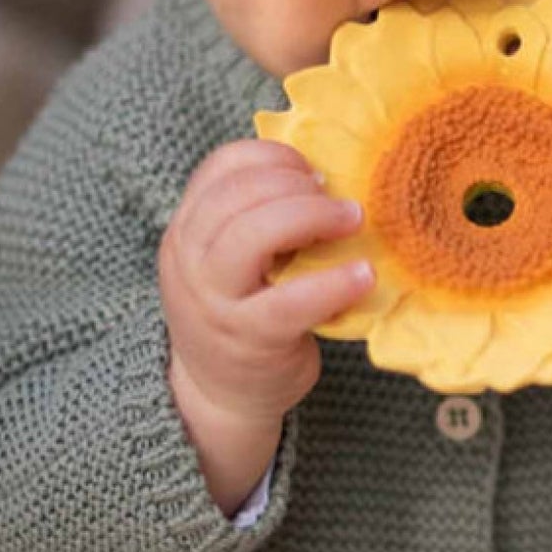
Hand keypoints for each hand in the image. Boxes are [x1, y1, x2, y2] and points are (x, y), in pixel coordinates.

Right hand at [160, 139, 372, 511]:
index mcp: (187, 229)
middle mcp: (189, 260)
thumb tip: (326, 170)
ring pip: (251, 236)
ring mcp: (214, 302)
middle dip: (295, 183)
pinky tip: (364, 275)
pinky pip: (290, 301)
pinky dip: (334, 282)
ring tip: (353, 219)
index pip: (218, 168)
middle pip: (234, 195)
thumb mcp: (233, 258)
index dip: (271, 156)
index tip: (311, 170)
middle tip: (338, 197)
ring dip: (312, 216)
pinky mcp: (249, 339)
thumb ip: (259, 215)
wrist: (220, 395)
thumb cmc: (243, 311)